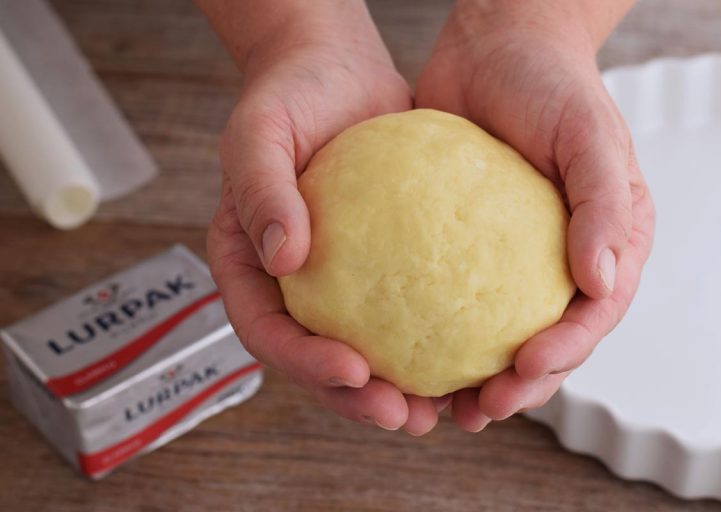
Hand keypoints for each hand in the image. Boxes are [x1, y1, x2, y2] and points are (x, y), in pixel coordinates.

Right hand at [203, 3, 444, 435]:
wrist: (336, 72)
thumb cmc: (288, 96)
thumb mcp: (260, 133)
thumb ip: (261, 191)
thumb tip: (283, 258)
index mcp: (250, 265)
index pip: (264, 330)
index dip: (302, 362)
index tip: (353, 369)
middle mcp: (290, 285)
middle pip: (313, 360)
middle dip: (354, 399)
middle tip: (402, 416)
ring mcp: (336, 281)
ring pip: (359, 351)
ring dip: (394, 390)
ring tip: (437, 412)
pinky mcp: (380, 269)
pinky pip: (403, 313)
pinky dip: (428, 344)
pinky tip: (466, 358)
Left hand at [416, 0, 654, 430]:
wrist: (495, 46)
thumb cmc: (553, 85)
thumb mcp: (590, 136)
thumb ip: (603, 206)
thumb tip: (602, 280)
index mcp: (606, 243)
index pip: (594, 315)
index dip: (564, 354)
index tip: (522, 369)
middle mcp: (561, 260)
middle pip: (549, 341)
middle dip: (519, 386)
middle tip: (479, 409)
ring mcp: (510, 258)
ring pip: (498, 332)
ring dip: (477, 377)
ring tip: (444, 407)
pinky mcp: (463, 248)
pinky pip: (449, 297)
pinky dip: (434, 331)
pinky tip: (406, 353)